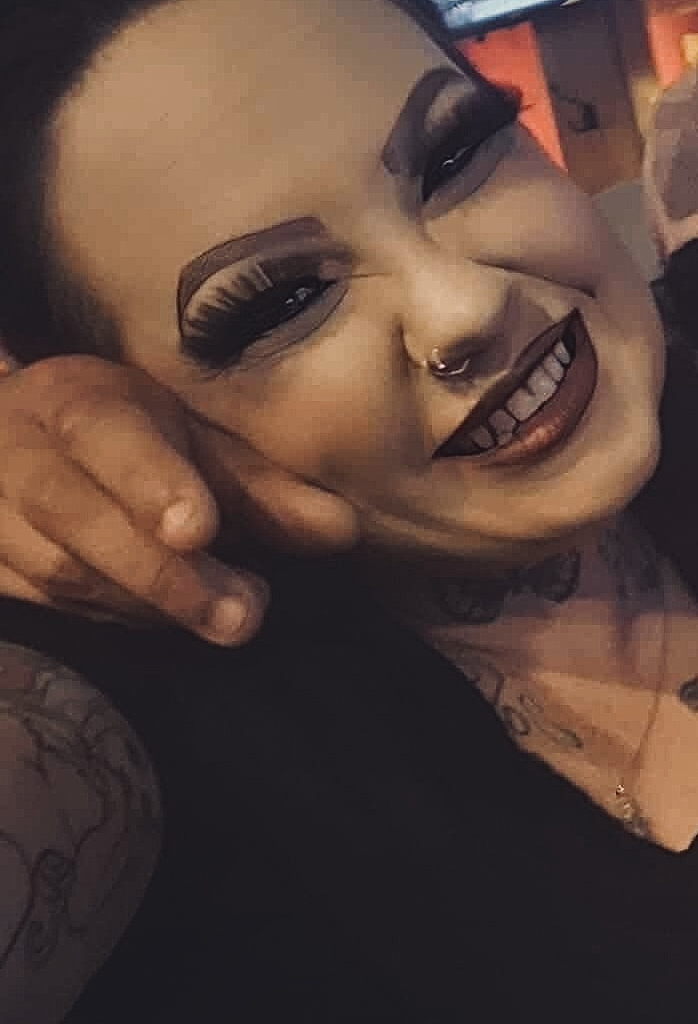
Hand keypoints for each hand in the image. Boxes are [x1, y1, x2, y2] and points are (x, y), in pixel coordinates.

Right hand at [0, 357, 357, 642]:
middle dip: (162, 573)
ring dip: (150, 605)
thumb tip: (340, 530)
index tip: (199, 529)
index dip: (151, 482)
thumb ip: (262, 486)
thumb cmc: (130, 440)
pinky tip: (171, 622)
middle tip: (240, 617)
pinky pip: (52, 606)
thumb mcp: (195, 440)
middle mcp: (14, 454)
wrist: (21, 441)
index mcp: (72, 401)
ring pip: (59, 573)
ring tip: (227, 620)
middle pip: (73, 516)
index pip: (104, 436)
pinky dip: (119, 619)